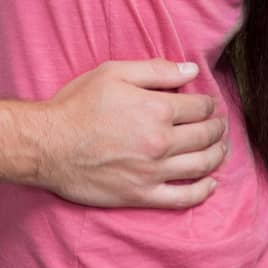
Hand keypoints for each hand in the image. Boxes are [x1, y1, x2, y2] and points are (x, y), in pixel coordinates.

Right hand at [36, 60, 227, 207]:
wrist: (48, 145)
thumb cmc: (77, 104)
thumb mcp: (113, 73)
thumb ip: (156, 70)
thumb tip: (191, 70)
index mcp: (156, 109)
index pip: (199, 108)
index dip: (209, 104)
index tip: (209, 104)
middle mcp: (160, 142)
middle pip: (205, 137)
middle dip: (217, 128)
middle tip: (219, 125)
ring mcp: (153, 172)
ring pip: (201, 166)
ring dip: (217, 155)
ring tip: (220, 148)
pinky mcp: (142, 195)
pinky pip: (183, 198)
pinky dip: (203, 192)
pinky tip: (210, 184)